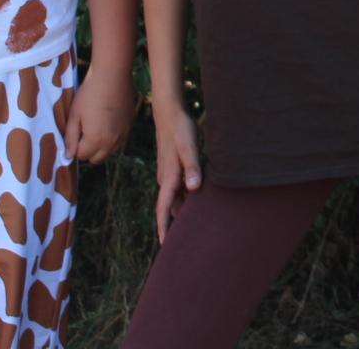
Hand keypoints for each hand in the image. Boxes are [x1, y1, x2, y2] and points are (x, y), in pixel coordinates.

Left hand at [66, 62, 135, 164]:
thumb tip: (68, 156)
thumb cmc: (89, 94)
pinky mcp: (130, 126)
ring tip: (97, 126)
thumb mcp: (74, 115)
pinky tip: (108, 121)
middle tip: (85, 131)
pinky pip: (119, 141)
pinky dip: (112, 138)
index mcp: (95, 140)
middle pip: (96, 159)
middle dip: (88, 151)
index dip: (75, 146)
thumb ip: (70, 138)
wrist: (112, 76)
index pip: (81, 156)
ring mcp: (123, 135)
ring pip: (109, 152)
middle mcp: (111, 142)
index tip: (76, 131)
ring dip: (101, 146)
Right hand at [152, 102, 201, 242]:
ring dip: (180, 212)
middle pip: (168, 208)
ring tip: (191, 229)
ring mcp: (168, 174)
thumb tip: (194, 189)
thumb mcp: (189, 147)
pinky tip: (195, 202)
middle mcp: (166, 179)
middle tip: (181, 245)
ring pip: (174, 198)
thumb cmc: (181, 129)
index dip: (164, 227)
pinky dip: (184, 198)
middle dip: (172, 225)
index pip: (164, 208)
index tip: (164, 246)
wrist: (170, 112)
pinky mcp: (173, 168)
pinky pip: (177, 189)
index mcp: (169, 178)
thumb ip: (193, 167)